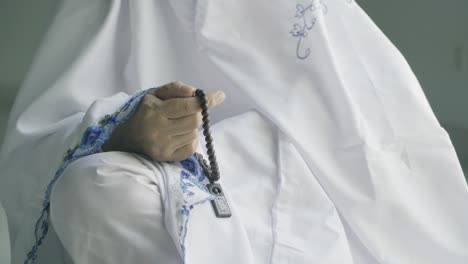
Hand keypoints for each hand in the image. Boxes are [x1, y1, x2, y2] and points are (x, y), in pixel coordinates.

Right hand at [102, 81, 224, 160]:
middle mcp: (158, 130)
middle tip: (189, 111)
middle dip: (196, 113)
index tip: (219, 96)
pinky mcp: (166, 158)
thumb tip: (195, 93)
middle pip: (194, 120)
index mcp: (155, 110)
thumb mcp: (155, 94)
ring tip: (178, 124)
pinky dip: (190, 140)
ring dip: (191, 127)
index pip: (187, 105)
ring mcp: (163, 146)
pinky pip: (191, 148)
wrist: (127, 138)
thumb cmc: (144, 112)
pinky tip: (179, 136)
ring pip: (194, 134)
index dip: (205, 101)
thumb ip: (175, 89)